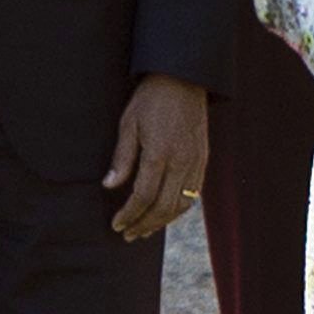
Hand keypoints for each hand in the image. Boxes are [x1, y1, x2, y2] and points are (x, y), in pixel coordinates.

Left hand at [104, 75, 208, 240]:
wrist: (184, 79)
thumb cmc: (151, 99)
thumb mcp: (128, 123)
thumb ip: (122, 157)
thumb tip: (109, 186)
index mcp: (160, 153)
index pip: (144, 196)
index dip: (129, 214)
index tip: (116, 224)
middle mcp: (182, 161)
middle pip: (164, 207)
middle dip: (144, 224)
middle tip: (127, 234)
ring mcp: (196, 161)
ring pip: (182, 204)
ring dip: (162, 221)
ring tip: (145, 229)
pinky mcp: (203, 159)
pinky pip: (193, 193)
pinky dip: (178, 208)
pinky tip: (165, 212)